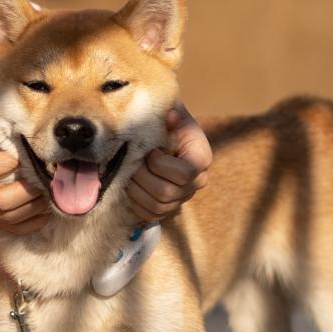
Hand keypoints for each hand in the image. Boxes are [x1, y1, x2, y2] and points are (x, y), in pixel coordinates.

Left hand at [125, 103, 211, 223]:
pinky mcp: (170, 207)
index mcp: (201, 159)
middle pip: (166, 192)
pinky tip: (132, 188)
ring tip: (131, 175)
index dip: (160, 164)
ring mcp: (184, 197)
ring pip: (158, 206)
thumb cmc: (167, 123)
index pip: (183, 173)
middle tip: (134, 164)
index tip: (151, 152)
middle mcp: (197, 181)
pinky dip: (138, 204)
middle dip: (143, 178)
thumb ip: (172, 116)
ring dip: (137, 191)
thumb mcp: (171, 115)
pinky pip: (152, 215)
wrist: (165, 135)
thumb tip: (171, 116)